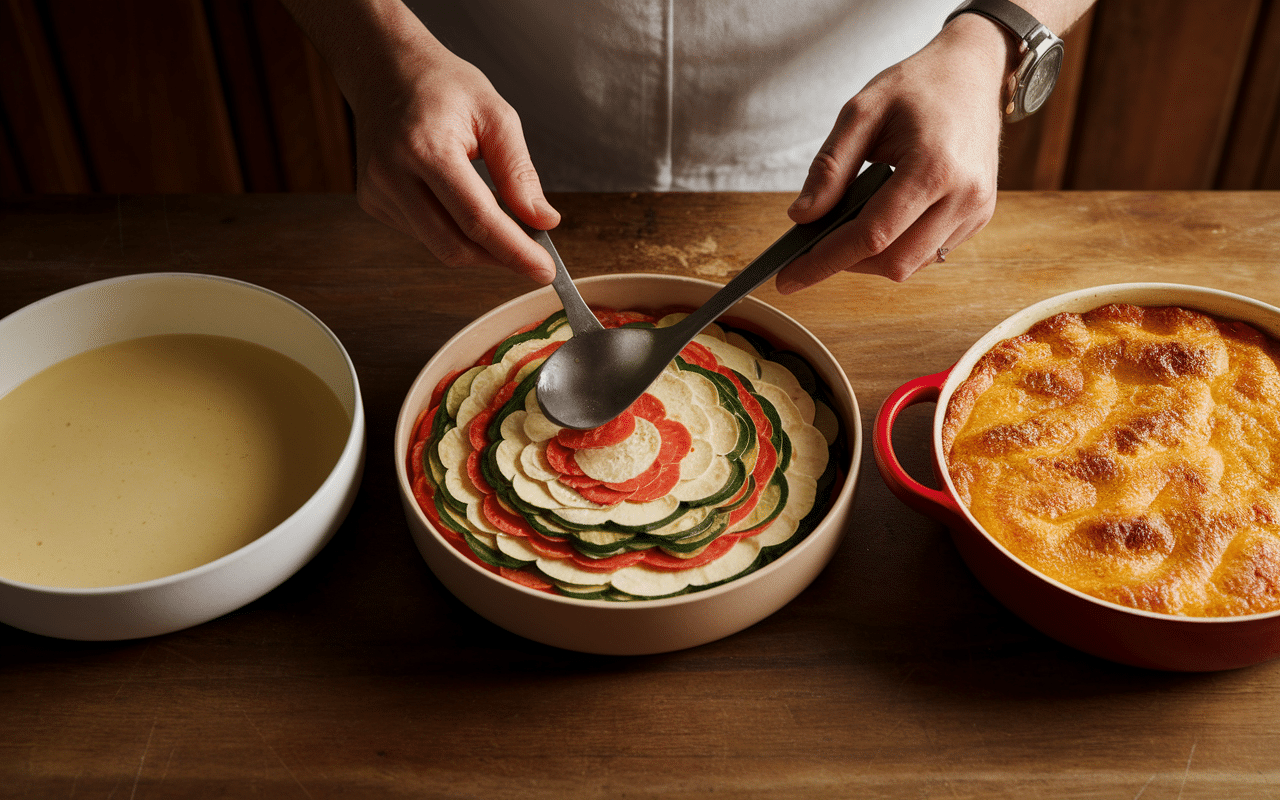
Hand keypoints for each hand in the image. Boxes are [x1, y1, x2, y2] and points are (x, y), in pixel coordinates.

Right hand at [317, 4, 559, 282]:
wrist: (384, 69)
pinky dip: (453, 231)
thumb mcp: (496, 115)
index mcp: (425, 147)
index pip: (477, 218)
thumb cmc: (442, 85)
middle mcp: (392, 174)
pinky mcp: (372, 202)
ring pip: (439, 246)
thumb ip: (519, 172)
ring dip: (478, 247)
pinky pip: (424, 234)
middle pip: (454, 245)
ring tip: (505, 225)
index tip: (544, 270)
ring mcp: (377, 191)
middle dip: (499, 259)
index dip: (514, 251)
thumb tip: (542, 221)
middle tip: (534, 258)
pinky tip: (461, 206)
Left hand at [776, 14, 1012, 293]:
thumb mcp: (861, 111)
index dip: (824, 261)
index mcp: (934, 167)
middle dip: (845, 264)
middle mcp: (964, 196)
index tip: (788, 279)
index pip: (871, 236)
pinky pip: (929, 253)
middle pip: (893, 263)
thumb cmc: (917, 86)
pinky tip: (882, 220)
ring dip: (870, 259)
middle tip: (811, 249)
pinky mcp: (979, 216)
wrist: (974, 71)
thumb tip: (801, 217)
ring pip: (911, 266)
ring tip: (846, 227)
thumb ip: (829, 167)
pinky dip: (896, 248)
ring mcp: (976, 210)